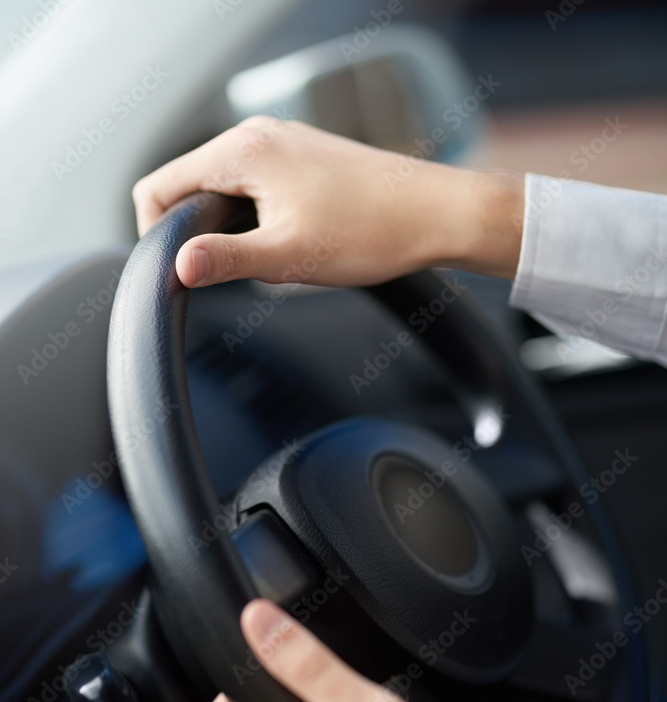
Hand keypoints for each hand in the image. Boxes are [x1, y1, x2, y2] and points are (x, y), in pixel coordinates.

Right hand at [132, 117, 523, 287]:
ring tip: (263, 257)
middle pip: (187, 183)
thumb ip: (226, 260)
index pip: (158, 185)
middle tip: (225, 272)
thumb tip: (178, 267)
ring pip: (221, 184)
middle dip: (192, 230)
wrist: (434, 214)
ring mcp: (282, 141)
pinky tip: (285, 239)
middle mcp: (257, 134)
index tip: (179, 270)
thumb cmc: (371, 231)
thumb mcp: (288, 257)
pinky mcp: (302, 155)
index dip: (154, 234)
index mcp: (242, 151)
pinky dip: (251, 213)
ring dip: (224, 224)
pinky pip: (252, 182)